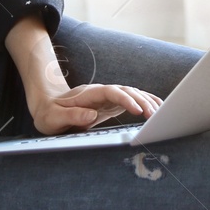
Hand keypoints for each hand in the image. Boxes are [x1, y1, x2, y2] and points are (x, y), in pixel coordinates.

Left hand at [29, 83, 162, 135]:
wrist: (48, 107)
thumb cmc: (49, 114)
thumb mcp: (54, 118)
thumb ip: (72, 115)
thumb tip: (92, 115)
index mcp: (88, 94)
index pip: (111, 92)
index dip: (125, 99)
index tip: (136, 110)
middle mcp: (101, 92)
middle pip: (126, 91)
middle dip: (141, 101)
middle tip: (155, 115)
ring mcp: (107, 97)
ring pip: (131, 94)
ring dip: (146, 101)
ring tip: (161, 112)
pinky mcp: (111, 104)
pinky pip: (131, 101)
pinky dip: (145, 103)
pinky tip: (157, 107)